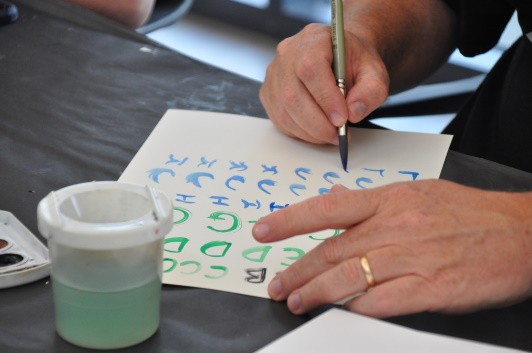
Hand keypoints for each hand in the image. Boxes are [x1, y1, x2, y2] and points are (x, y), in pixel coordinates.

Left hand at [252, 180, 531, 317]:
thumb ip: (373, 203)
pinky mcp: (433, 286)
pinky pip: (383, 302)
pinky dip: (357, 309)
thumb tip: (334, 203)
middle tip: (276, 284)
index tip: (262, 230)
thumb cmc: (468, 213)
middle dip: (298, 269)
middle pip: (333, 249)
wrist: (522, 232)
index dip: (290, 220)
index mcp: (391, 199)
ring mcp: (414, 256)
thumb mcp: (417, 194)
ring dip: (317, 292)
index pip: (328, 208)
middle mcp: (397, 225)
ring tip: (296, 301)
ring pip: (350, 276)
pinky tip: (341, 313)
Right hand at [260, 24, 388, 144]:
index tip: (342, 118)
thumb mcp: (374, 72)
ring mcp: (274, 74)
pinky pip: (280, 119)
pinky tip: (317, 131)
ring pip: (285, 111)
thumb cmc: (353, 63)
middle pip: (293, 94)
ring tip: (332, 134)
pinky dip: (300, 132)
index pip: (311, 68)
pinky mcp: (269, 93)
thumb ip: (371, 90)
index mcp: (314, 39)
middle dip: (318, 122)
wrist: (339, 59)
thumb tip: (353, 112)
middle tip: (339, 134)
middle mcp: (288, 53)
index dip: (325, 98)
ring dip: (310, 131)